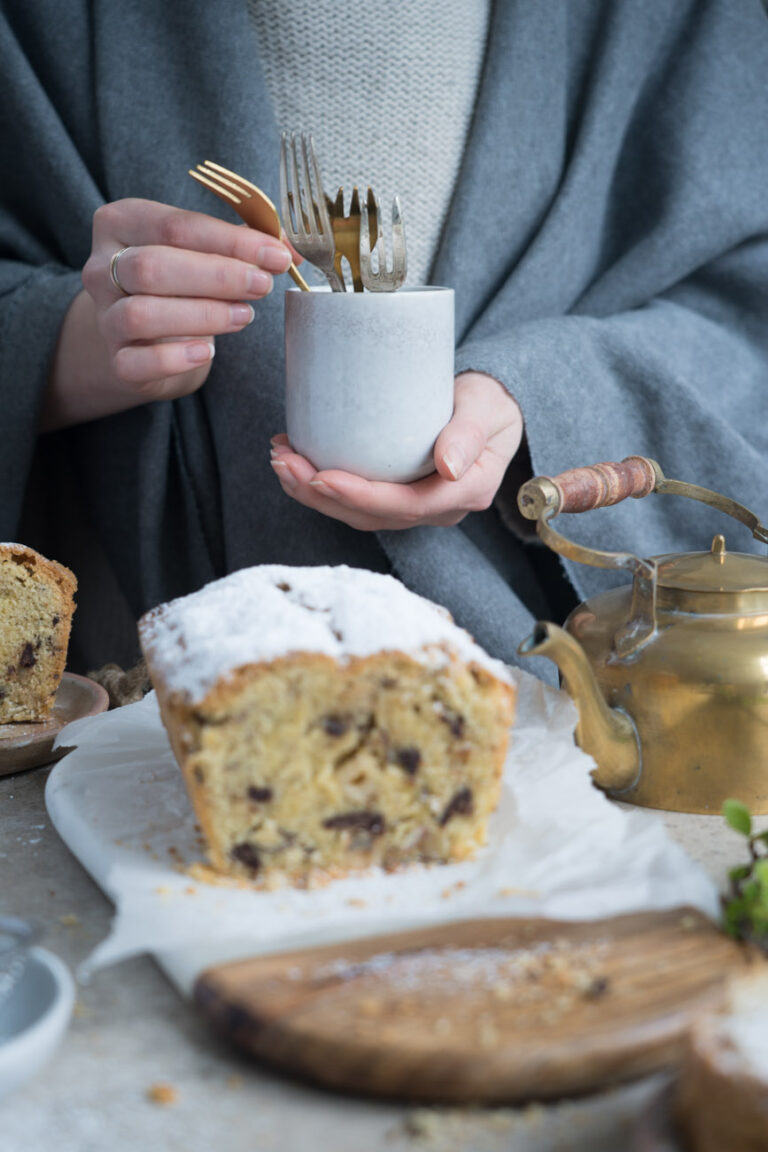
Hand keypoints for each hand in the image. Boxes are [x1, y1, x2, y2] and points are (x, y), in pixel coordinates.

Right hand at [44, 198, 294, 429]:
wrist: (146, 338)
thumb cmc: (180, 284)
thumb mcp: (204, 252)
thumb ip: (243, 245)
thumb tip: (290, 251)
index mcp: (122, 223)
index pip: (176, 227)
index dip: (231, 241)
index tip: (277, 255)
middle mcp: (102, 268)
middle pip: (152, 266)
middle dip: (217, 276)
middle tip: (263, 285)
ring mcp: (105, 317)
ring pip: (141, 313)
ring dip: (202, 315)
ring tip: (244, 315)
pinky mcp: (116, 361)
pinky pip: (136, 362)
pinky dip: (174, 358)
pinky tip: (207, 352)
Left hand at [270, 371, 523, 529]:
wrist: (492, 409)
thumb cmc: (491, 403)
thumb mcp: (488, 408)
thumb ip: (469, 432)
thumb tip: (449, 467)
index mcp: (465, 491)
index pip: (406, 505)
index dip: (360, 497)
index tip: (321, 477)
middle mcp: (438, 508)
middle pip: (372, 515)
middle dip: (321, 495)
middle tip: (283, 462)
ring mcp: (415, 505)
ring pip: (357, 513)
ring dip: (312, 492)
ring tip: (281, 460)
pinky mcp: (396, 495)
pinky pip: (355, 501)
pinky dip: (319, 484)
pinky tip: (294, 460)